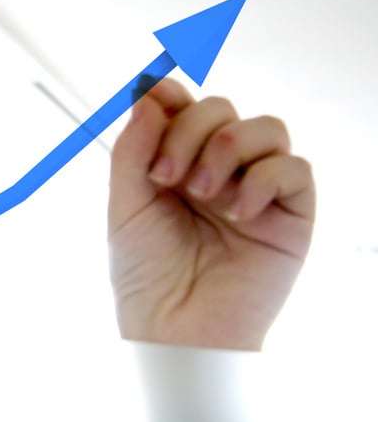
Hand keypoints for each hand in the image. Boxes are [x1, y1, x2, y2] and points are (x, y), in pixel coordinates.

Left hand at [108, 78, 314, 350]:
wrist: (174, 329)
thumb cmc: (147, 275)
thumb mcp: (125, 205)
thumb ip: (134, 148)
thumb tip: (148, 92)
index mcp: (176, 162)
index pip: (183, 106)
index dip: (171, 94)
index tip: (151, 98)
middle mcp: (218, 170)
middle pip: (221, 109)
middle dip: (190, 130)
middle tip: (166, 177)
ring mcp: (256, 189)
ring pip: (266, 127)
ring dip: (227, 149)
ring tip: (202, 195)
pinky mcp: (291, 216)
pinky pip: (295, 169)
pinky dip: (264, 179)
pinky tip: (236, 214)